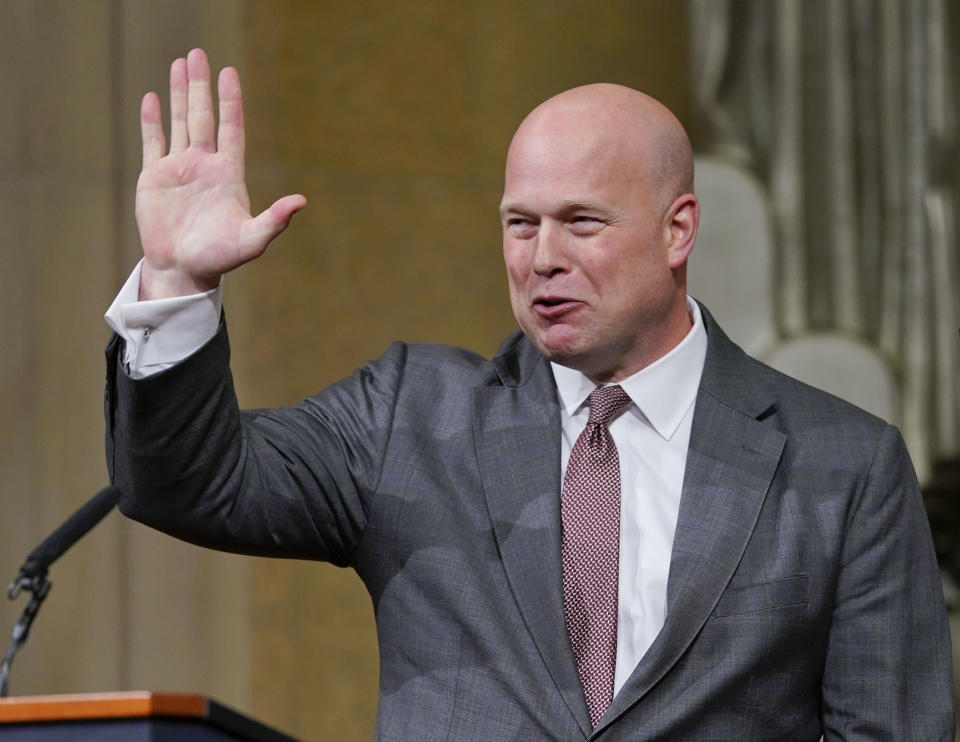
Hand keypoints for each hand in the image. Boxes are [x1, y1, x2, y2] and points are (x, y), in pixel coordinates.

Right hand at [135, 48, 305, 298]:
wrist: (184, 270)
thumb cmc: (220, 257)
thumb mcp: (252, 240)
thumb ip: (275, 220)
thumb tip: (301, 201)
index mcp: (228, 174)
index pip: (231, 128)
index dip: (230, 101)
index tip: (230, 73)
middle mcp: (204, 165)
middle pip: (203, 116)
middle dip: (200, 86)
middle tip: (199, 54)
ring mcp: (179, 169)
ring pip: (179, 122)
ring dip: (178, 93)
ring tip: (180, 63)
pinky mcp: (154, 178)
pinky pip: (153, 142)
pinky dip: (151, 121)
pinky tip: (152, 97)